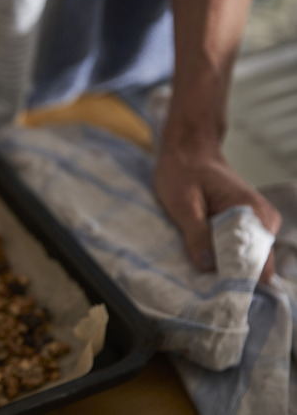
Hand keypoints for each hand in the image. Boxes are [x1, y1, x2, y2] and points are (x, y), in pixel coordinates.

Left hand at [154, 139, 280, 281]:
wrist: (188, 151)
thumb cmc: (183, 172)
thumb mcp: (183, 202)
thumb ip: (196, 232)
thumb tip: (208, 265)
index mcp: (252, 211)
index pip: (256, 258)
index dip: (236, 278)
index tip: (217, 294)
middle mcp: (263, 219)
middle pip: (254, 264)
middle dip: (230, 276)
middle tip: (205, 291)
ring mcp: (258, 223)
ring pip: (247, 260)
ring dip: (226, 269)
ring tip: (202, 279)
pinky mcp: (246, 227)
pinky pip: (240, 251)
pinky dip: (224, 259)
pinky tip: (206, 264)